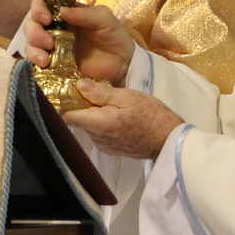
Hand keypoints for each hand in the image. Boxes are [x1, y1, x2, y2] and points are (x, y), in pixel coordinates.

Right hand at [23, 0, 134, 86]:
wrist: (123, 66)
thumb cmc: (114, 38)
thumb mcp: (105, 20)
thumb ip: (85, 14)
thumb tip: (62, 10)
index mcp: (65, 14)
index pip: (43, 3)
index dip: (38, 8)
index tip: (46, 18)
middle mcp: (55, 28)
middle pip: (31, 24)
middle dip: (34, 31)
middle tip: (49, 41)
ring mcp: (52, 48)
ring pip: (29, 43)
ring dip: (33, 48)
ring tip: (46, 59)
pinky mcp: (52, 66)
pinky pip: (34, 63)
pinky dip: (34, 63)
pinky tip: (45, 65)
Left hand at [62, 80, 182, 158]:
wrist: (170, 140)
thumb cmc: (151, 115)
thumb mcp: (127, 97)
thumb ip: (101, 92)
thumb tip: (78, 85)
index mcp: (98, 124)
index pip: (67, 116)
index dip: (64, 102)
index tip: (66, 89)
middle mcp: (97, 138)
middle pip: (77, 119)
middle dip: (80, 104)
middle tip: (90, 88)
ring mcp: (103, 145)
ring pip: (88, 125)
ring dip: (92, 113)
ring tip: (105, 100)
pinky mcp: (111, 149)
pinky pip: (98, 132)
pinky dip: (101, 122)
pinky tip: (114, 113)